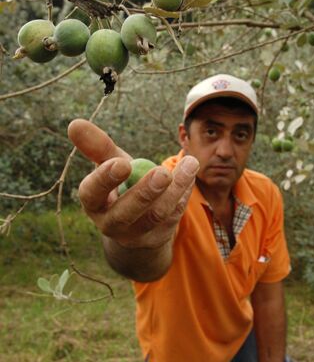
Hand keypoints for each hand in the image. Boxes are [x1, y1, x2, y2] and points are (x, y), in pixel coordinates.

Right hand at [68, 118, 198, 248]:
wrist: (136, 221)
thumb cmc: (121, 184)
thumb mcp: (110, 165)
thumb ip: (97, 147)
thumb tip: (74, 123)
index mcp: (93, 202)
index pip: (91, 194)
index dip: (105, 180)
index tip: (122, 163)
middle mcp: (110, 224)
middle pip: (125, 213)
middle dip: (145, 193)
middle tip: (163, 172)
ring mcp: (135, 235)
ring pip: (156, 215)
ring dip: (175, 189)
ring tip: (190, 164)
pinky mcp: (157, 238)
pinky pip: (173, 217)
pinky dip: (183, 195)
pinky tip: (190, 175)